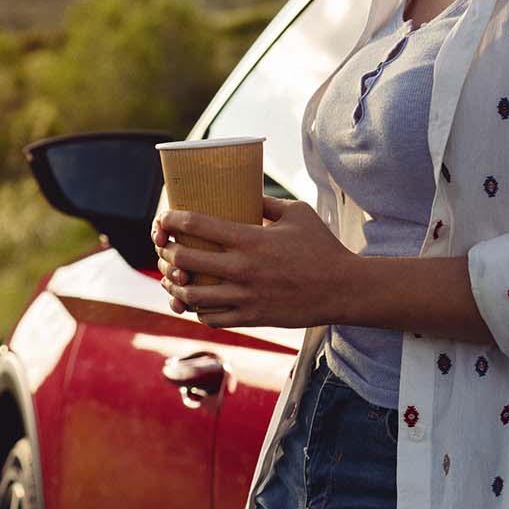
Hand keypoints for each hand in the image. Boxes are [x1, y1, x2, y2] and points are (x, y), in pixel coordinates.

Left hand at [149, 196, 353, 327]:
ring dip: (175, 286)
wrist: (344, 289)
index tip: (164, 218)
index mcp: (251, 239)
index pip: (197, 225)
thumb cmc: (322, 247)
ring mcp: (246, 297)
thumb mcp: (298, 213)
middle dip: (167, 253)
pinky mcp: (252, 318)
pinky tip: (197, 301)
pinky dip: (198, 309)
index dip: (172, 220)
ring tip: (173, 278)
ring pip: (192, 296)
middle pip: (185, 261)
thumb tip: (243, 190)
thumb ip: (266, 202)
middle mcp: (243, 269)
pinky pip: (212, 317)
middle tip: (165, 248)